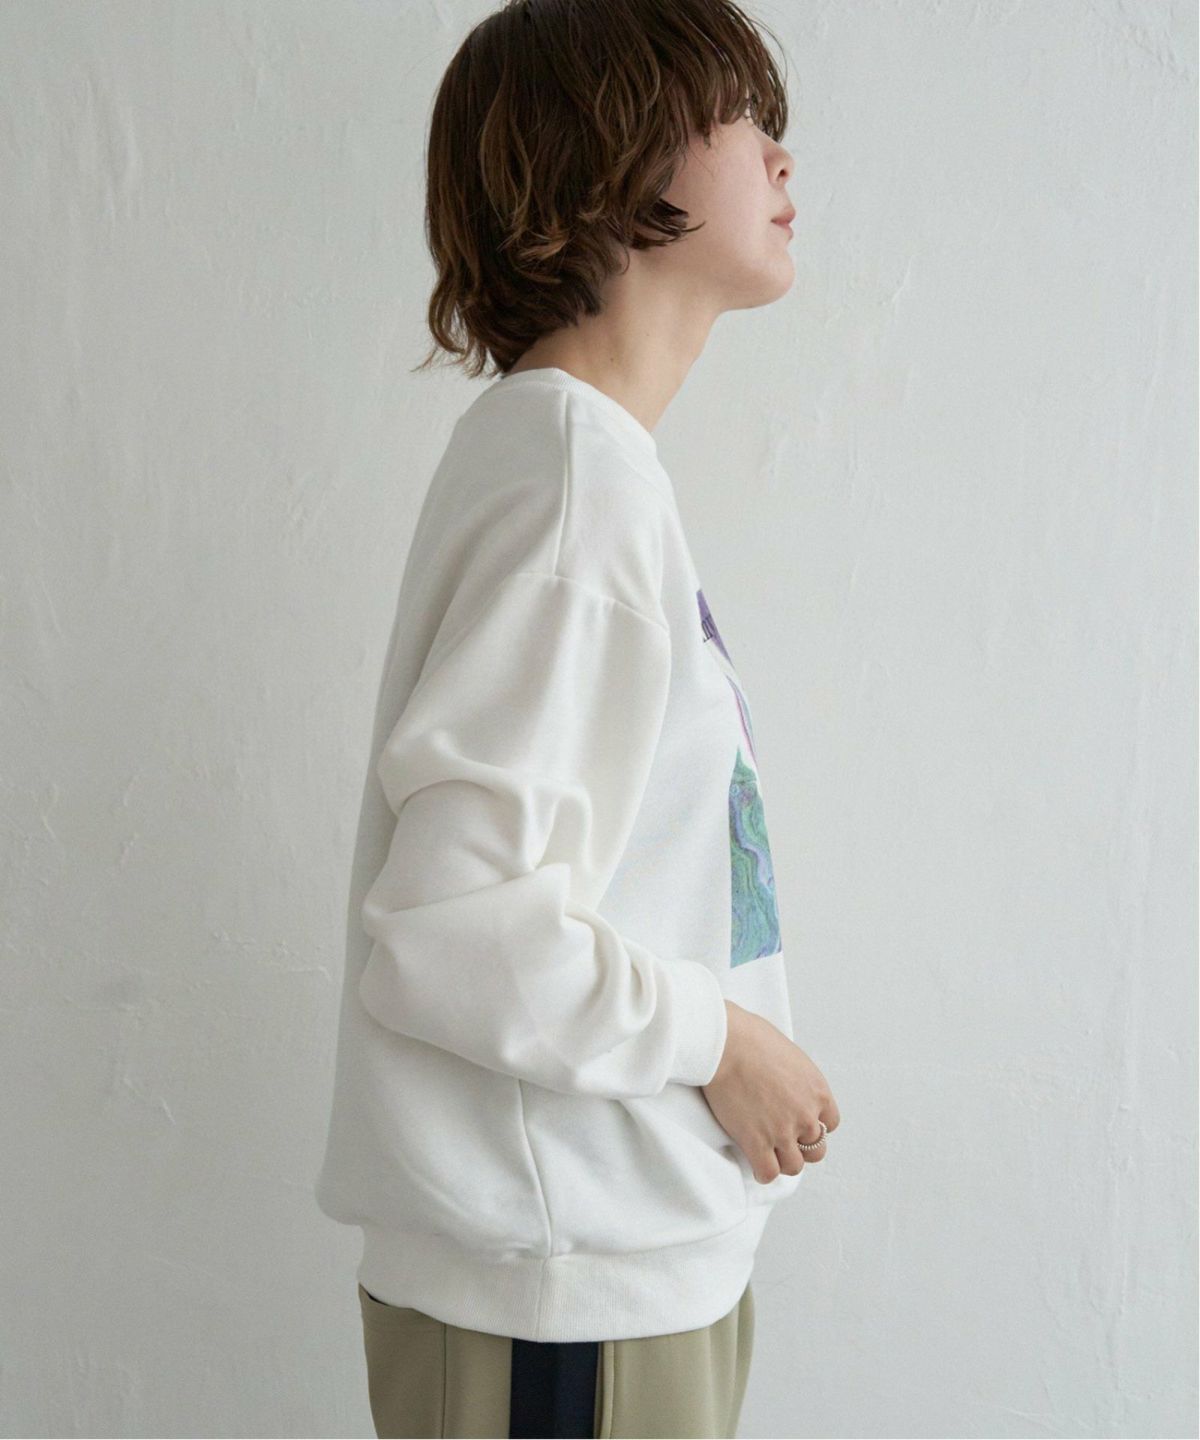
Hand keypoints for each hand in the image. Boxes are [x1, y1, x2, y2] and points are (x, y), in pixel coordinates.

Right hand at [700, 1001, 839, 1184]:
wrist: (726, 1044)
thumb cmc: (751, 1037)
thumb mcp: (789, 1054)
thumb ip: (796, 1077)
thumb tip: (787, 1080)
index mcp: (818, 1092)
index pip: (829, 1124)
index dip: (812, 1125)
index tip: (798, 1123)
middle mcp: (806, 1116)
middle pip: (815, 1150)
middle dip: (800, 1146)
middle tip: (781, 1139)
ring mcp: (783, 1132)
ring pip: (794, 1166)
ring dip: (782, 1161)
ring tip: (767, 1152)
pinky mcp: (757, 1143)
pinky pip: (768, 1173)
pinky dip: (763, 1172)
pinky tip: (754, 1160)